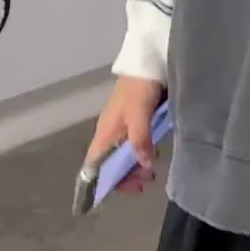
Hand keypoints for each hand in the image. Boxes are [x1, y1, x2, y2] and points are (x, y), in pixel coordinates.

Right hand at [84, 76, 165, 193]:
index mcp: (104, 133)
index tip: (127, 189)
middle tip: (147, 180)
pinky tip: (154, 155)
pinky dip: (141, 153)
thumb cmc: (140, 88)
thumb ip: (140, 139)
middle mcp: (109, 133)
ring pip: (123, 154)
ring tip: (152, 173)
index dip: (106, 181)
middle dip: (126, 175)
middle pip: (110, 163)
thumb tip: (144, 164)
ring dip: (135, 166)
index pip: (95, 166)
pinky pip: (134, 144)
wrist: (147, 62)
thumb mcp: (139, 114)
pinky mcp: (135, 120)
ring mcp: (122, 126)